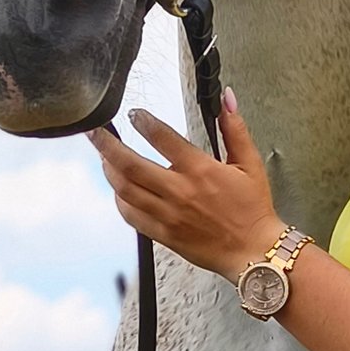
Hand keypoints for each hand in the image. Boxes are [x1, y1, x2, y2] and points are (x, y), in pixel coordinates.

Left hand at [86, 90, 284, 280]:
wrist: (253, 251)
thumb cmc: (253, 209)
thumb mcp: (250, 164)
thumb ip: (235, 129)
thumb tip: (227, 98)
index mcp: (200, 170)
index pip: (162, 137)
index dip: (143, 121)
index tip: (135, 114)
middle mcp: (180, 192)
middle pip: (130, 164)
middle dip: (107, 144)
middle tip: (95, 132)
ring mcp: (168, 214)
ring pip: (125, 190)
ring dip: (109, 170)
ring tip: (104, 157)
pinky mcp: (163, 234)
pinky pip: (131, 216)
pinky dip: (120, 200)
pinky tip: (119, 190)